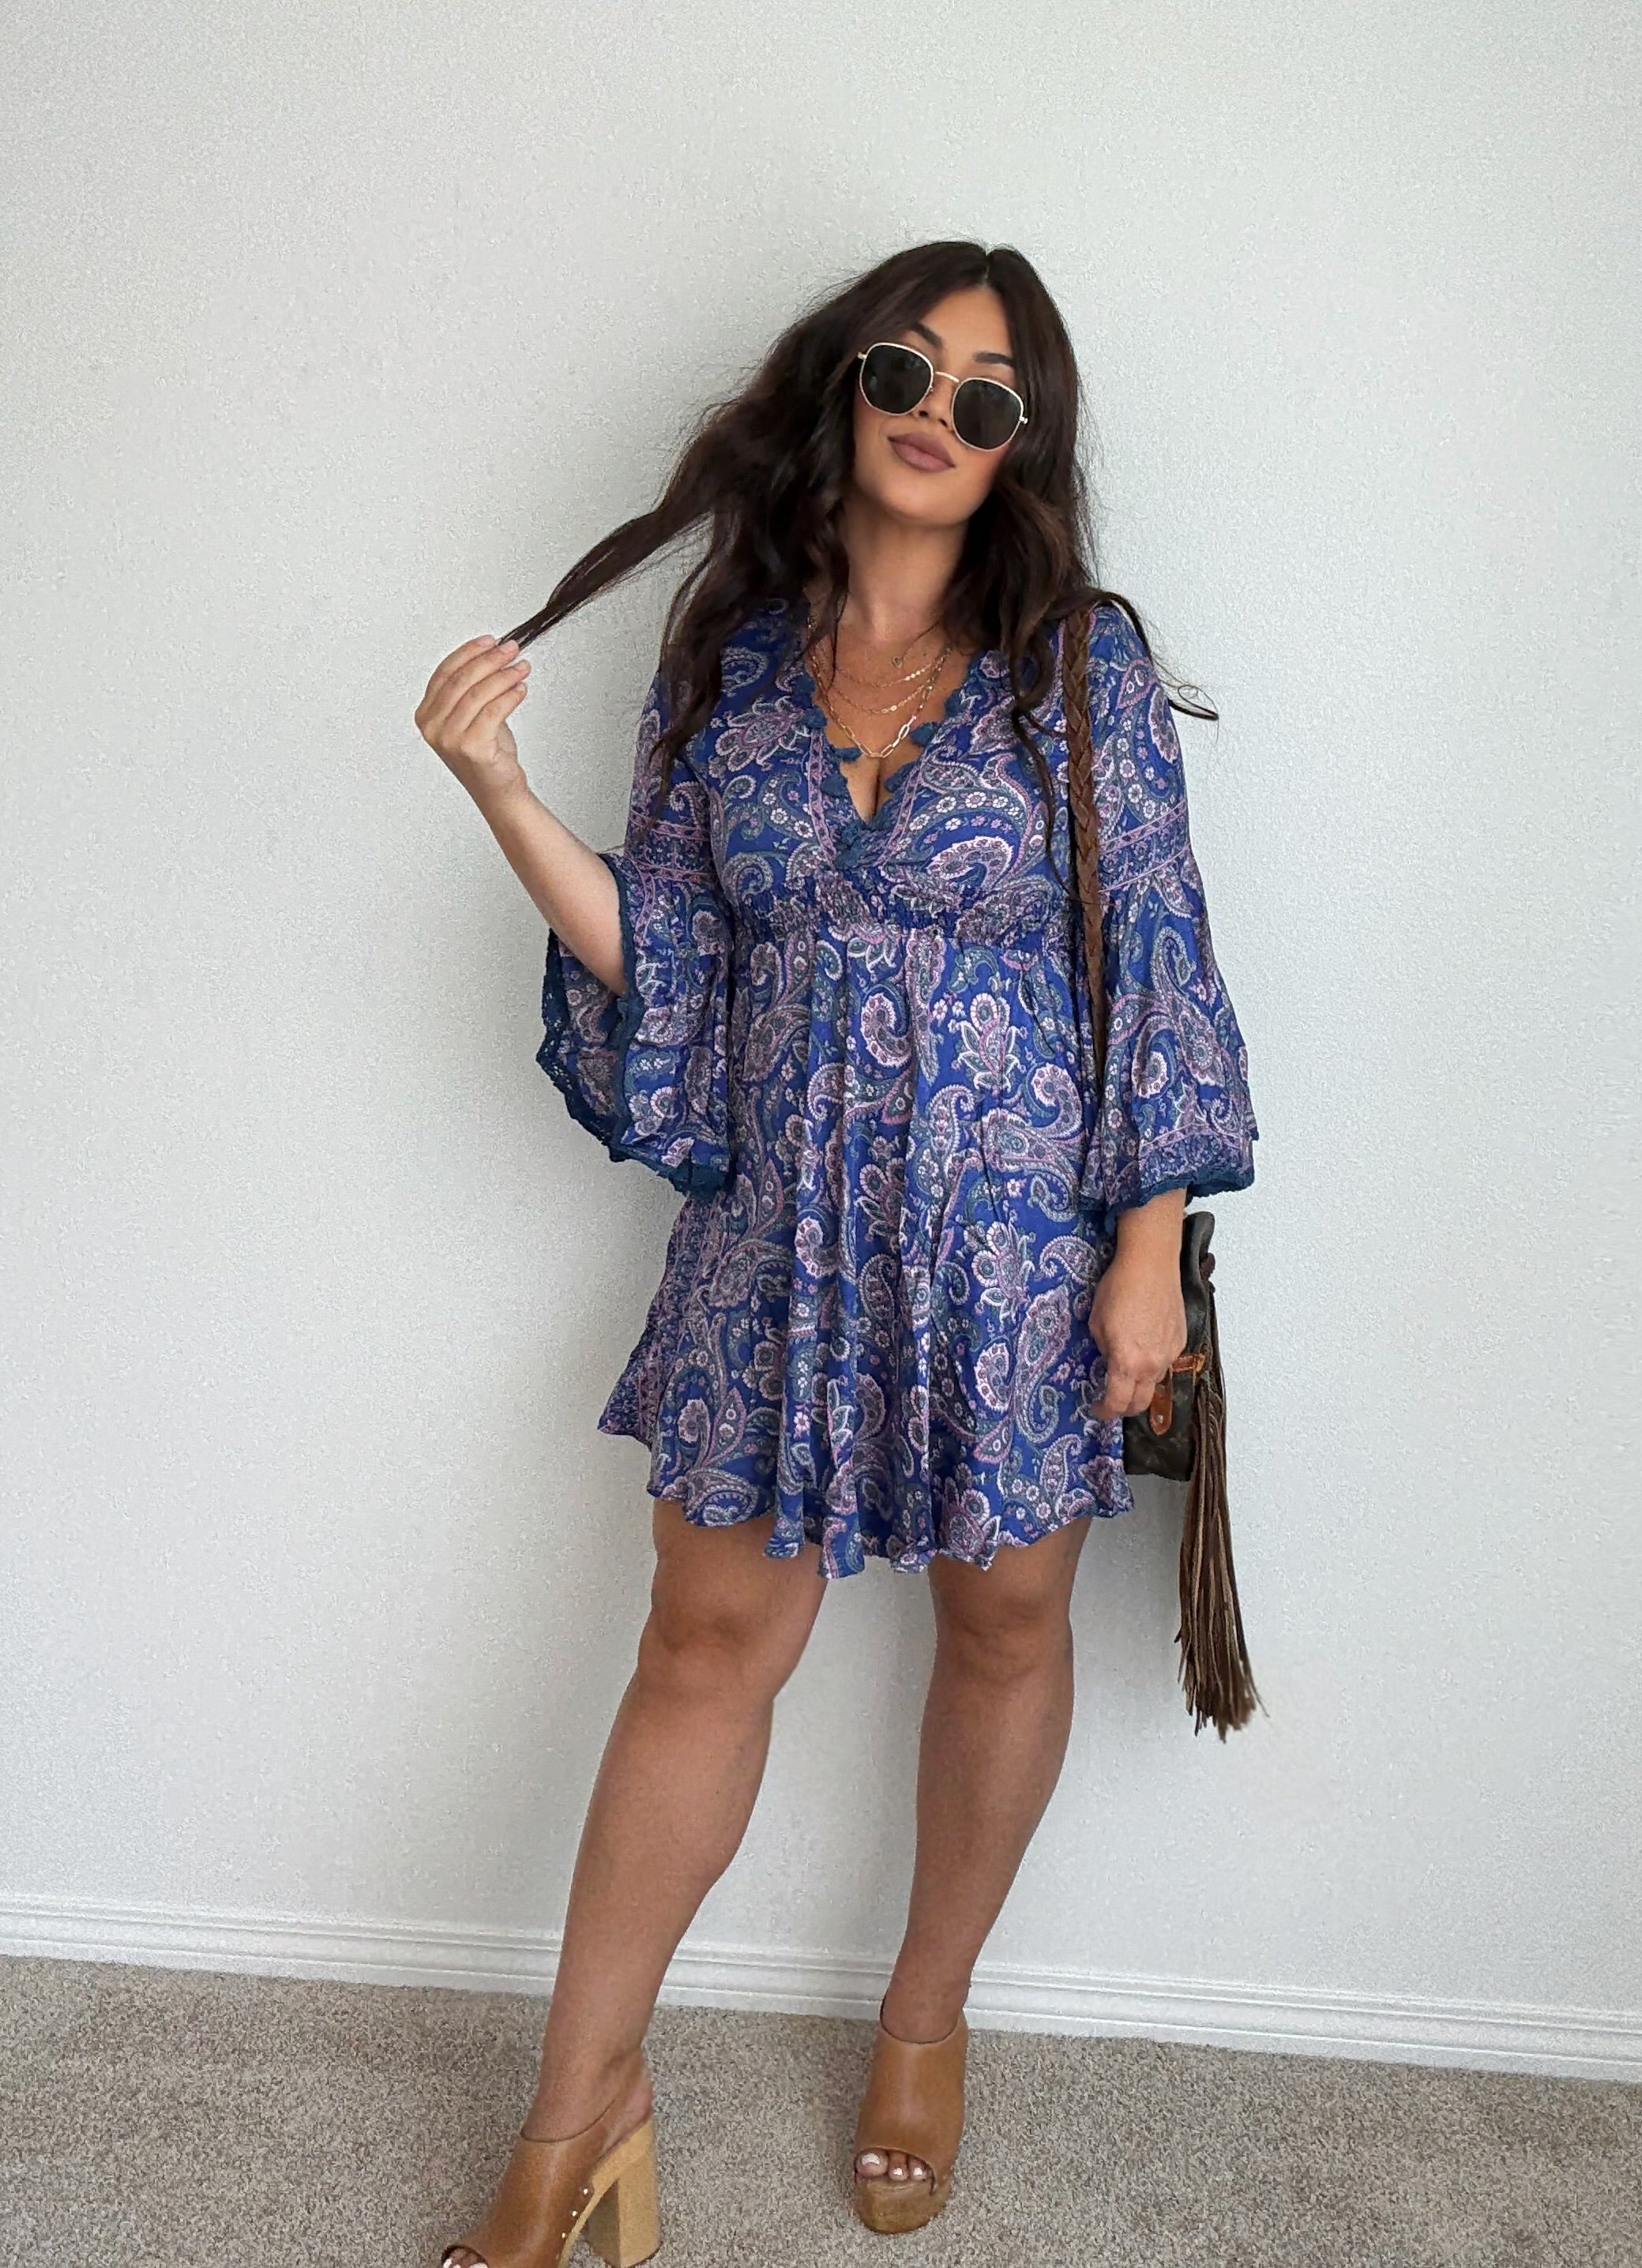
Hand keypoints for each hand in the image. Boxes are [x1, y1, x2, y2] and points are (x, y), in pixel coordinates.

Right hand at [415, 634, 531, 806]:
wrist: (498, 790)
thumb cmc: (486, 754)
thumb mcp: (471, 716)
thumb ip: (471, 688)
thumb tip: (492, 654)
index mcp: (426, 715)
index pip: (445, 672)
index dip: (469, 652)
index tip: (489, 641)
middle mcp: (433, 727)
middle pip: (461, 680)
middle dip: (489, 659)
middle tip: (510, 649)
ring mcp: (450, 739)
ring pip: (478, 693)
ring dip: (504, 675)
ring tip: (521, 667)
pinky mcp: (472, 748)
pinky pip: (494, 711)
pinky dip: (510, 695)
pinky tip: (521, 688)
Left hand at [1088, 1243, 1186, 1422]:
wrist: (1151, 1266)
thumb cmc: (1118, 1289)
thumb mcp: (1096, 1323)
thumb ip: (1104, 1351)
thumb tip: (1111, 1361)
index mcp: (1127, 1363)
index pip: (1117, 1402)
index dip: (1105, 1411)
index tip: (1098, 1410)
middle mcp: (1152, 1364)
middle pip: (1141, 1403)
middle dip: (1125, 1408)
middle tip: (1112, 1401)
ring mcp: (1170, 1354)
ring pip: (1155, 1382)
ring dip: (1140, 1384)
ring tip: (1128, 1368)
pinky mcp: (1180, 1341)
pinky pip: (1166, 1361)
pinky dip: (1153, 1363)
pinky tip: (1145, 1345)